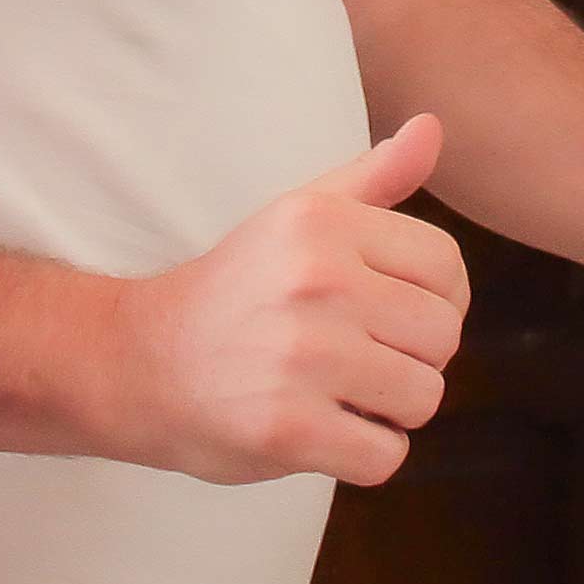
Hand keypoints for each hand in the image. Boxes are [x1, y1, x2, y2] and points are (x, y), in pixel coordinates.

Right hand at [110, 117, 468, 486]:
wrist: (137, 363)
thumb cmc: (236, 291)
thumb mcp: (297, 217)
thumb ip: (373, 179)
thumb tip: (432, 127)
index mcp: (324, 223)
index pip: (447, 268)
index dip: (434, 301)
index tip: (389, 316)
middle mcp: (316, 281)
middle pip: (443, 337)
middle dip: (412, 358)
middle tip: (355, 360)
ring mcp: (302, 357)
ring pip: (424, 398)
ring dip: (391, 410)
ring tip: (337, 393)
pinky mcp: (288, 428)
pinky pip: (386, 456)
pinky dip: (363, 455)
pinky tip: (322, 431)